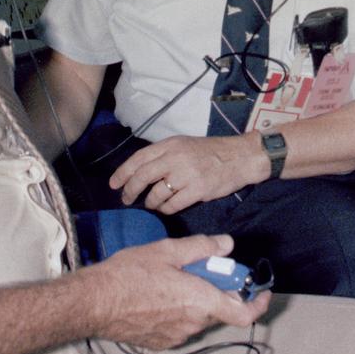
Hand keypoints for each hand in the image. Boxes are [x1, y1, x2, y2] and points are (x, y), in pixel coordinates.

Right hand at [91, 234, 269, 348]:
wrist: (93, 302)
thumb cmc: (129, 274)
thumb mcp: (168, 250)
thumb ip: (202, 247)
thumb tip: (227, 244)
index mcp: (200, 301)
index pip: (242, 312)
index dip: (257, 302)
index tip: (262, 290)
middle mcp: (192, 323)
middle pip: (218, 308)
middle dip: (217, 288)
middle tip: (202, 267)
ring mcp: (175, 336)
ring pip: (198, 316)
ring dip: (196, 298)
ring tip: (174, 276)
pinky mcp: (159, 342)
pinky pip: (180, 325)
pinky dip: (180, 309)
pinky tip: (160, 293)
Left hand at [111, 134, 265, 213]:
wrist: (240, 157)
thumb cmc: (212, 152)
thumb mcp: (185, 145)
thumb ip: (165, 155)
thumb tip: (141, 171)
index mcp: (171, 144)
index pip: (139, 158)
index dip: (123, 172)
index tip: (114, 184)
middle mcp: (176, 157)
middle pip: (143, 176)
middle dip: (130, 190)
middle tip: (126, 199)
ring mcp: (186, 174)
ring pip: (156, 194)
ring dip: (150, 202)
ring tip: (151, 204)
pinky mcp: (197, 190)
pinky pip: (172, 205)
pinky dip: (166, 209)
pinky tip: (166, 208)